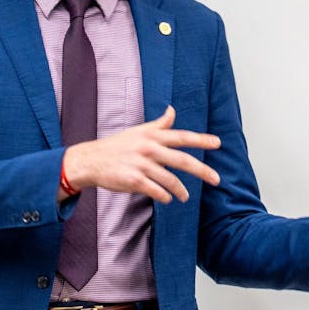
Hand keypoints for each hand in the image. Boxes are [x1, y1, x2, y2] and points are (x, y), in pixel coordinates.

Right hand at [62, 106, 220, 203]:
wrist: (90, 160)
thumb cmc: (117, 146)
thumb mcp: (138, 131)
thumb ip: (159, 124)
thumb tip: (172, 110)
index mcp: (152, 136)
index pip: (182, 137)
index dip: (201, 140)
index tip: (218, 143)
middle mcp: (148, 149)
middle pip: (182, 160)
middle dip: (202, 171)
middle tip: (217, 179)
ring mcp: (141, 165)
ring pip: (171, 180)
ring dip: (181, 191)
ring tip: (185, 197)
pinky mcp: (134, 181)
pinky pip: (157, 191)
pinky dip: (165, 197)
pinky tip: (167, 199)